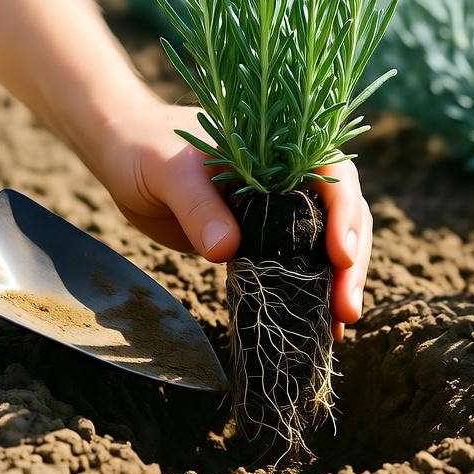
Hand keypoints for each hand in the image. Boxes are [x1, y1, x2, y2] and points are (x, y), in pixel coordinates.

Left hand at [89, 101, 373, 338]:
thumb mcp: (170, 171)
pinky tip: (317, 325)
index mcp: (279, 151)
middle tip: (346, 307)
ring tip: (340, 325)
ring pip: (324, 244)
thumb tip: (226, 250)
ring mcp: (276, 210)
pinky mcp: (257, 239)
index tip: (340, 255)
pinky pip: (293, 265)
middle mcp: (287, 179)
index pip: (333, 175)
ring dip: (336, 283)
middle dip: (350, 261)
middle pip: (341, 216)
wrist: (123, 156)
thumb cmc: (147, 148)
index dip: (345, 213)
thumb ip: (199, 206)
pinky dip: (307, 293)